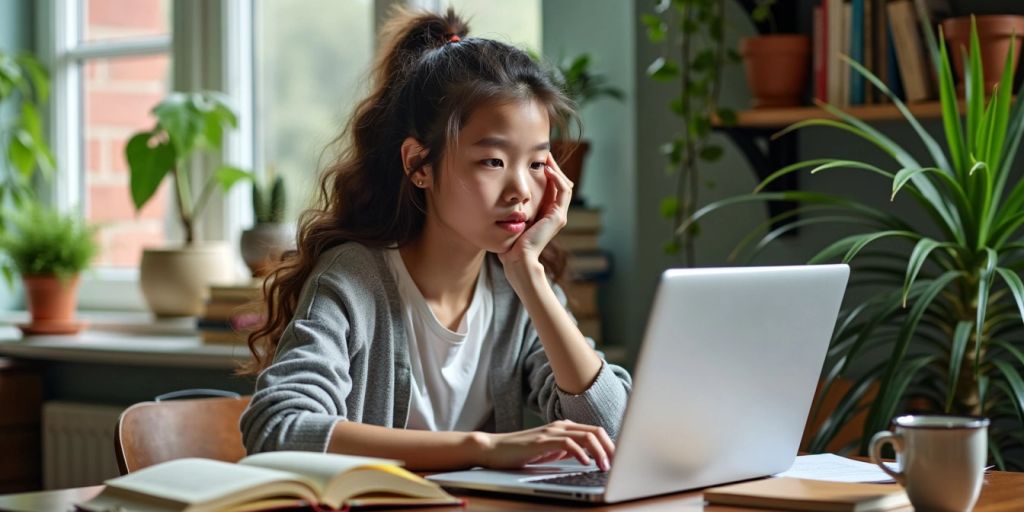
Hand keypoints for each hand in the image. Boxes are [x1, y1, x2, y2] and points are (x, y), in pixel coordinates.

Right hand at [475, 420, 613, 470]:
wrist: (494, 449)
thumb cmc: (521, 452)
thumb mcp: (550, 451)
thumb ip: (567, 450)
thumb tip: (588, 456)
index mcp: (565, 427)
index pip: (595, 431)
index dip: (610, 445)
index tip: (618, 459)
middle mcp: (561, 426)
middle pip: (595, 431)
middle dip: (610, 448)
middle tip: (617, 464)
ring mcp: (551, 432)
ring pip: (586, 436)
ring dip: (599, 452)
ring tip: (604, 466)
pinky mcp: (542, 441)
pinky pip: (568, 444)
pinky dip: (581, 454)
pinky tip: (585, 464)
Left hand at [497, 153, 572, 270]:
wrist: (517, 258)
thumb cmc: (511, 241)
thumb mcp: (512, 218)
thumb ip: (513, 207)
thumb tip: (501, 192)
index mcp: (546, 213)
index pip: (551, 186)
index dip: (546, 171)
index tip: (535, 158)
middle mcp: (555, 213)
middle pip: (560, 183)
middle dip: (552, 166)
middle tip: (543, 152)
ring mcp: (559, 215)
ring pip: (564, 184)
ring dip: (556, 169)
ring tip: (546, 157)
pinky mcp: (559, 216)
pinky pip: (564, 191)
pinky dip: (557, 179)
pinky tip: (547, 170)